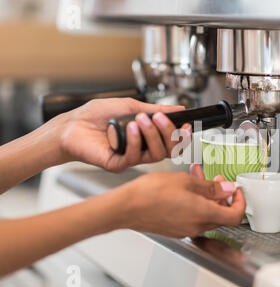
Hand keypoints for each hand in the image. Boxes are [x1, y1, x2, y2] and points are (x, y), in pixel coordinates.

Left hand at [54, 97, 188, 171]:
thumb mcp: (130, 106)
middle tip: (159, 118)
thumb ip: (155, 109)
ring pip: (155, 155)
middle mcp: (141, 150)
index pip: (172, 142)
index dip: (182, 136)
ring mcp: (130, 158)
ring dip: (152, 136)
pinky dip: (135, 140)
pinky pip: (134, 157)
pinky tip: (130, 128)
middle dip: (169, 133)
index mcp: (146, 138)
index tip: (186, 124)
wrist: (71, 124)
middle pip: (168, 150)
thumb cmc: (96, 116)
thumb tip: (178, 109)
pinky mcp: (117, 164)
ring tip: (142, 119)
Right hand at [115, 171, 244, 237]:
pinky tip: (185, 188)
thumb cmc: (150, 194)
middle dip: (223, 196)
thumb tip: (227, 188)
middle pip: (221, 215)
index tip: (237, 191)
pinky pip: (193, 217)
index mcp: (203, 214)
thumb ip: (210, 187)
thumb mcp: (185, 181)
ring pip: (206, 214)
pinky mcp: (175, 229)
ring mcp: (185, 229)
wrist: (126, 207)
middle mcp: (196, 226)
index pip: (235, 216)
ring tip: (197, 177)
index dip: (241, 203)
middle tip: (217, 179)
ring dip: (207, 196)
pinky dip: (196, 203)